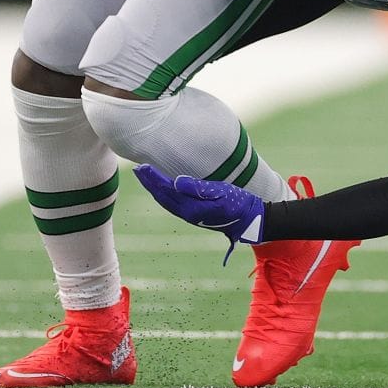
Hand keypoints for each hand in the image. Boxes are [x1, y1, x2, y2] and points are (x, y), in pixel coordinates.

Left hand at [135, 163, 265, 262]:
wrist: (249, 220)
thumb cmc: (238, 204)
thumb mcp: (221, 193)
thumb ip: (198, 188)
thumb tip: (176, 181)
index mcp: (192, 208)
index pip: (167, 191)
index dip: (154, 179)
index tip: (143, 166)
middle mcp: (187, 213)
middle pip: (162, 196)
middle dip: (149, 183)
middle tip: (138, 169)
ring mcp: (190, 214)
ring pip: (166, 201)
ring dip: (155, 188)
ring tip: (146, 175)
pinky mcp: (195, 213)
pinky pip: (173, 203)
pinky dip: (164, 193)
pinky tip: (163, 187)